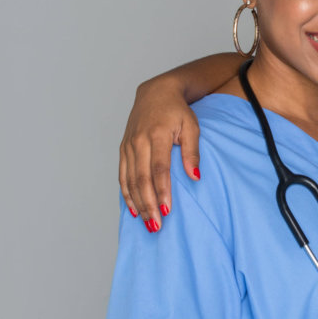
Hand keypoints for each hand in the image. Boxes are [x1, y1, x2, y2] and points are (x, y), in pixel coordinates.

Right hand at [119, 78, 201, 232]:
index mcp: (156, 135)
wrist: (155, 93)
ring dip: (138, 203)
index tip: (167, 210)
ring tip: (147, 223)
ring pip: (130, 180)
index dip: (162, 190)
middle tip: (156, 226)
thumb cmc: (177, 111)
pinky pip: (122, 175)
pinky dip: (126, 193)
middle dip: (149, 204)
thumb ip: (192, 152)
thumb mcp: (192, 126)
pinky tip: (134, 209)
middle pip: (141, 179)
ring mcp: (128, 145)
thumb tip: (195, 176)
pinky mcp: (123, 149)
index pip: (159, 168)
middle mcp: (138, 141)